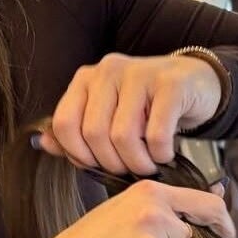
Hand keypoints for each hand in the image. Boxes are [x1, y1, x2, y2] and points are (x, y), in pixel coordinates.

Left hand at [38, 53, 222, 176]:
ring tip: (147, 163)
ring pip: (123, 137)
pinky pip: (156, 135)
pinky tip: (164, 153)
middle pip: (94, 134)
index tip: (98, 164)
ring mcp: (140, 73)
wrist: (196, 84)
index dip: (78, 154)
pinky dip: (160, 154)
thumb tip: (42, 143)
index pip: (64, 124)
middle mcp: (109, 70)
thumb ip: (76, 131)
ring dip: (137, 163)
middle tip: (127, 168)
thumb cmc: (147, 107)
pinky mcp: (171, 84)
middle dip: (111, 163)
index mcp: (86, 79)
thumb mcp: (107, 116)